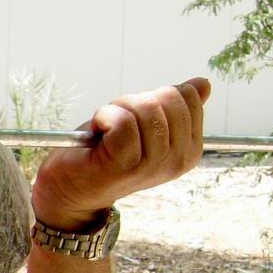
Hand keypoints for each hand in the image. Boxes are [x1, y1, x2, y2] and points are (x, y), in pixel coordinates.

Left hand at [31, 78, 209, 228]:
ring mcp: (153, 165)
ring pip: (145, 108)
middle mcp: (178, 159)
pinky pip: (123, 122)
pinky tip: (98, 132)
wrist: (69, 188)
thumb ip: (172, 107)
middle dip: (136, 101)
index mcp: (190, 149)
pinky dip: (105, 117)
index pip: (188, 97)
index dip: (155, 96)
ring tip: (105, 129)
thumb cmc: (105, 150)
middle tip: (116, 122)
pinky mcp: (125, 165)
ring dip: (117, 109)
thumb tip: (203, 84)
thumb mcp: (144, 123)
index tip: (136, 115)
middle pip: (168, 99)